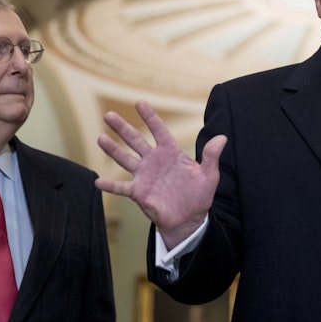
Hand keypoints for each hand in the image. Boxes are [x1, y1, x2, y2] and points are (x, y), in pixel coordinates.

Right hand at [95, 100, 226, 248]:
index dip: (150, 116)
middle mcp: (154, 160)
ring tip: (100, 138)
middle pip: (136, 140)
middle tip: (109, 115)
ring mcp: (144, 175)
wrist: (189, 219)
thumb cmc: (199, 195)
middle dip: (123, 128)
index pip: (159, 130)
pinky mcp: (139, 192)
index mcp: (171, 152)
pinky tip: (98, 182)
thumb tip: (222, 137)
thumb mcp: (209, 175)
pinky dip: (110, 186)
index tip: (139, 102)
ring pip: (125, 159)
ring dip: (113, 150)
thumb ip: (211, 156)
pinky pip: (122, 188)